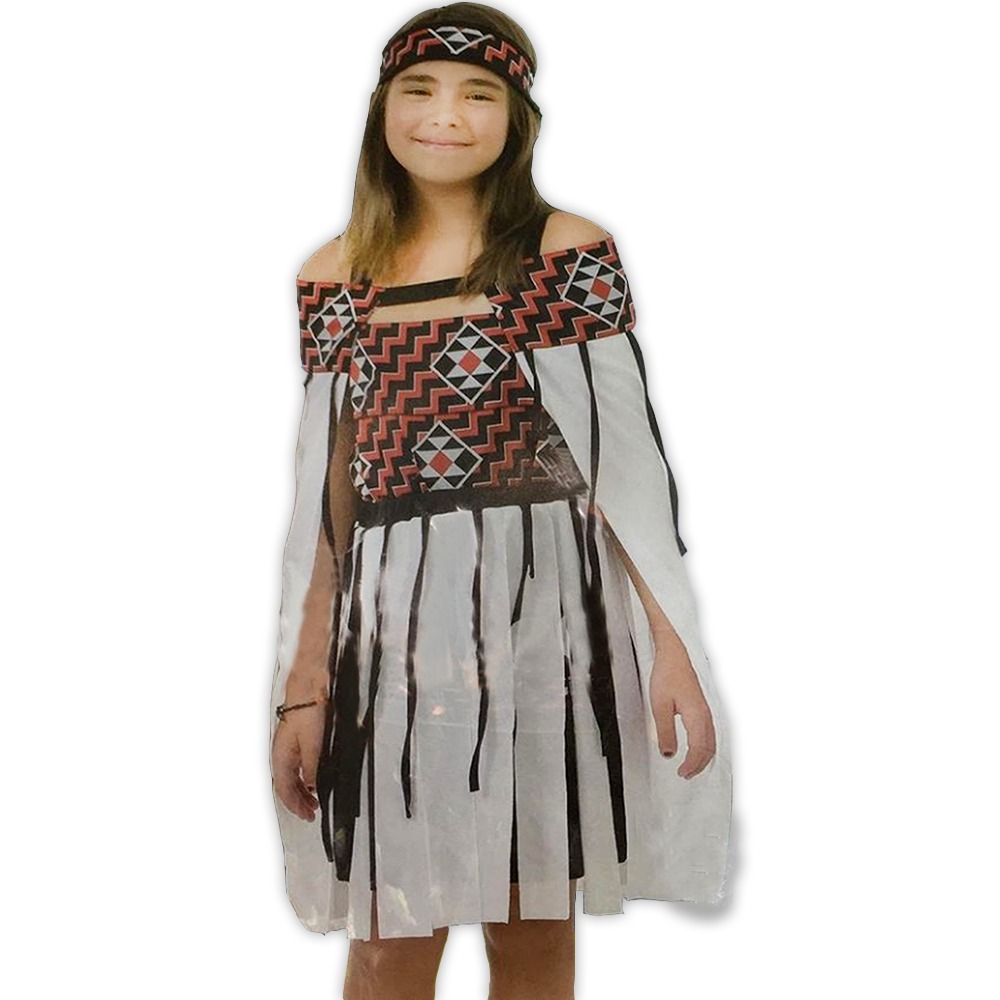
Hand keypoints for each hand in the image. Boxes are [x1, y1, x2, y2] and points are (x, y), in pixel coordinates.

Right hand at [271, 704, 325, 820]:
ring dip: (301, 792)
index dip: (295, 806)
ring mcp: (286, 749)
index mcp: (280, 758)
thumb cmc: (306, 713)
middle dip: (298, 802)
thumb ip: (311, 769)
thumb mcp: (313, 746)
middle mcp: (280, 755)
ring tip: (313, 801)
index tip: (305, 815)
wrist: (307, 691)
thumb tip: (312, 787)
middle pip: (286, 787)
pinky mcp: (294, 742)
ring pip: (291, 778)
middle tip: (310, 814)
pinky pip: (296, 768)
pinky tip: (311, 781)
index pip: (284, 790)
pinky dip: (303, 779)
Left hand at [648, 642, 716, 779]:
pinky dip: (705, 746)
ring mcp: (706, 712)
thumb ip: (665, 731)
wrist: (674, 655)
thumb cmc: (667, 675)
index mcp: (696, 716)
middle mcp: (705, 715)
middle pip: (709, 748)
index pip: (699, 748)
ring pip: (711, 741)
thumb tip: (668, 754)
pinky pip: (709, 733)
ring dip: (703, 757)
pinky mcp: (702, 708)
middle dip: (699, 765)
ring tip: (690, 767)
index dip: (692, 765)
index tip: (682, 773)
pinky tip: (696, 748)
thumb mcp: (660, 706)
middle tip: (685, 775)